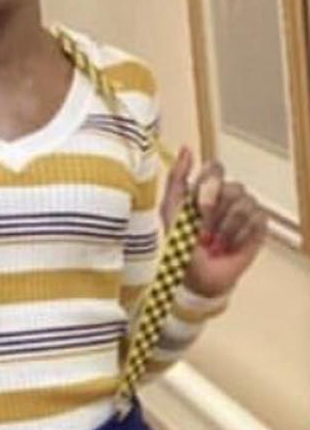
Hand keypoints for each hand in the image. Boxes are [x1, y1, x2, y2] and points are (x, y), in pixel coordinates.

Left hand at [162, 148, 268, 297]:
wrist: (197, 280)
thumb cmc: (181, 248)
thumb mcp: (170, 214)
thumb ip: (177, 181)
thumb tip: (186, 149)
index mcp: (207, 190)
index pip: (215, 169)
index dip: (208, 185)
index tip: (199, 205)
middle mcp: (228, 197)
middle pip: (231, 186)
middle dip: (216, 209)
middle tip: (205, 227)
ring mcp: (245, 210)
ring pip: (244, 202)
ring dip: (225, 227)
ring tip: (216, 242)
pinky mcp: (258, 226)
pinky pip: (256, 219)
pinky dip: (239, 236)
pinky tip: (230, 246)